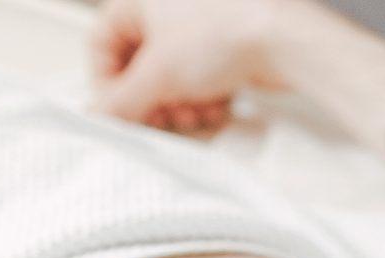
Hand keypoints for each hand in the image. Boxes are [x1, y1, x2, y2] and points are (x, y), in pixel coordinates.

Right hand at [89, 0, 325, 132]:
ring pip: (171, 76)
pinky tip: (216, 105)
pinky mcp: (225, 44)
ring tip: (192, 113)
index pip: (102, 44)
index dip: (107, 83)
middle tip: (160, 119)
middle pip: (139, 64)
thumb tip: (99, 116)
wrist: (285, 41)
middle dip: (150, 99)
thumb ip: (121, 102)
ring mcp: (197, 23)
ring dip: (178, 104)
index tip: (120, 111)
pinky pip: (200, 77)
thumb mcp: (158, 76)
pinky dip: (203, 96)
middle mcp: (167, 5)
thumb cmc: (223, 35)